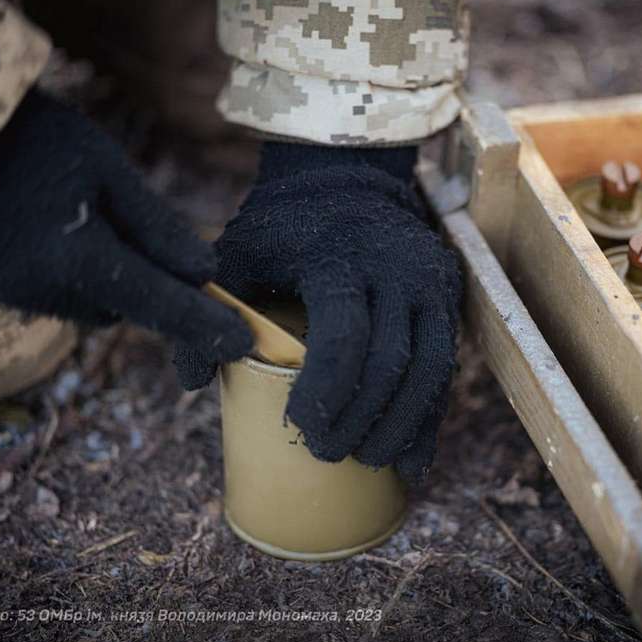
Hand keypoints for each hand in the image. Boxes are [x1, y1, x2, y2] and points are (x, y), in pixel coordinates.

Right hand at [0, 89, 251, 368]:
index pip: (158, 303)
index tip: (241, 343)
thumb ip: (157, 228)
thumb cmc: (35, 138)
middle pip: (122, 307)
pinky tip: (45, 229)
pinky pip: (49, 295)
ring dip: (100, 277)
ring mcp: (7, 293)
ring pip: (87, 304)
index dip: (204, 325)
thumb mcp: (107, 167)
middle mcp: (40, 288)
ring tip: (74, 216)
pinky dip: (62, 273)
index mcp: (76, 255)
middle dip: (140, 280)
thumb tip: (205, 274)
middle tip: (122, 224)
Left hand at [173, 143, 461, 483]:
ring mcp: (429, 286)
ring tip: (368, 463)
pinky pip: (445, 367)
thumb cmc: (285, 225)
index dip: (326, 391)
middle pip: (389, 362)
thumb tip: (194, 382)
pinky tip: (412, 461)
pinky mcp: (447, 301)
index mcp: (341, 259)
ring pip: (428, 370)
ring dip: (399, 426)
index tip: (301, 427)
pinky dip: (430, 418)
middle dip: (358, 420)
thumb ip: (213, 307)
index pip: (344, 336)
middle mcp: (396, 271)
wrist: (348, 179)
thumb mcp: (238, 250)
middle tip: (324, 454)